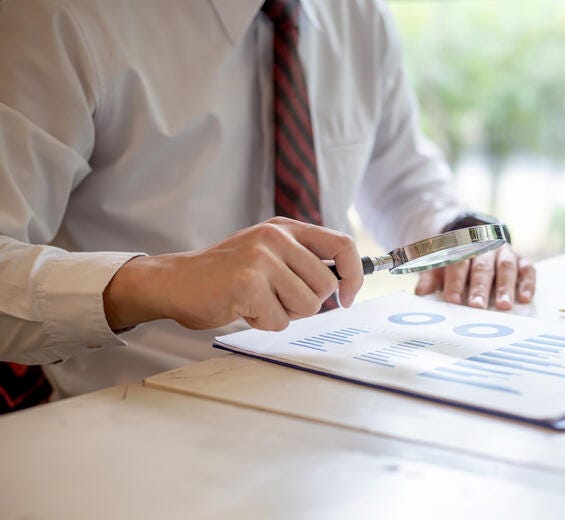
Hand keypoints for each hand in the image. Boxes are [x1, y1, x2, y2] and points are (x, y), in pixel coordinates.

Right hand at [103, 217, 362, 331]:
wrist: (176, 281)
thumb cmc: (227, 275)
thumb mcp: (269, 254)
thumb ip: (303, 262)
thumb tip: (344, 289)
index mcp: (287, 228)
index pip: (343, 245)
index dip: (354, 275)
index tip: (347, 297)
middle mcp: (277, 237)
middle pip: (326, 287)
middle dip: (307, 305)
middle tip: (277, 300)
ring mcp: (262, 257)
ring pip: (307, 306)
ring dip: (285, 314)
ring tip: (258, 302)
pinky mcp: (248, 282)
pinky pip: (280, 320)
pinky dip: (264, 323)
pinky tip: (244, 308)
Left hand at [414, 243, 534, 309]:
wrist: (474, 240)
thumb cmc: (455, 263)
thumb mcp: (440, 267)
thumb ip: (430, 278)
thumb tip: (420, 293)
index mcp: (462, 248)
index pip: (457, 263)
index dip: (455, 281)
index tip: (453, 299)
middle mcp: (485, 248)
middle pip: (482, 266)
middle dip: (480, 287)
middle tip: (477, 306)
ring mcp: (504, 253)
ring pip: (506, 266)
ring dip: (505, 286)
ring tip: (504, 305)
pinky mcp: (521, 260)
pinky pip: (527, 269)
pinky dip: (527, 283)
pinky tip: (525, 298)